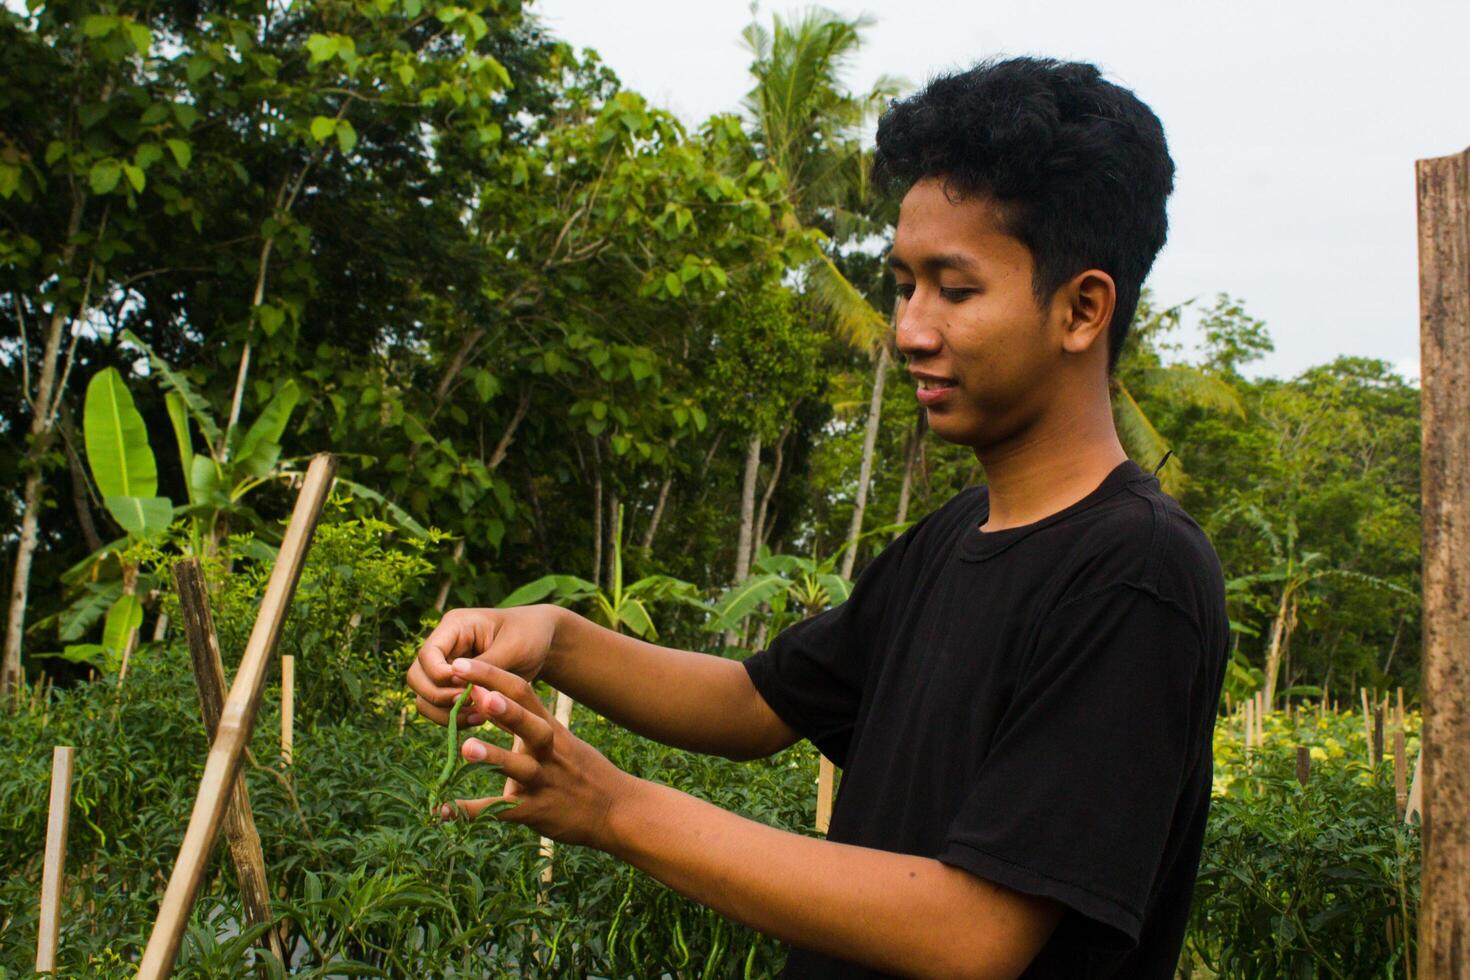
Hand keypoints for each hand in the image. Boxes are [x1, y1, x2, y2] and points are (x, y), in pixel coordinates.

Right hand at [408, 605, 562, 727]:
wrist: (543, 643)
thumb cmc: (530, 635)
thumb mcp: (514, 647)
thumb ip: (486, 665)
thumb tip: (458, 679)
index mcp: (455, 626)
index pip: (427, 655)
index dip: (439, 677)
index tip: (467, 689)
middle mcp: (444, 646)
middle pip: (416, 677)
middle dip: (438, 697)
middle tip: (469, 706)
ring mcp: (446, 667)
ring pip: (423, 697)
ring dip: (444, 713)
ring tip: (478, 717)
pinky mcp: (453, 686)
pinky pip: (439, 708)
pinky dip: (453, 718)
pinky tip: (480, 719)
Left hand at [442, 657, 636, 849]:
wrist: (615, 810)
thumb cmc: (580, 770)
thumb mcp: (557, 739)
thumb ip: (521, 720)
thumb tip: (483, 695)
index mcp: (551, 729)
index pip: (523, 695)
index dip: (494, 678)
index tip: (462, 665)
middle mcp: (549, 752)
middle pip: (531, 726)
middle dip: (506, 711)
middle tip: (478, 695)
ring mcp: (545, 782)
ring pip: (519, 768)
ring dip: (493, 757)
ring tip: (465, 748)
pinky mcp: (537, 812)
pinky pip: (503, 812)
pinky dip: (473, 811)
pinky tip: (443, 810)